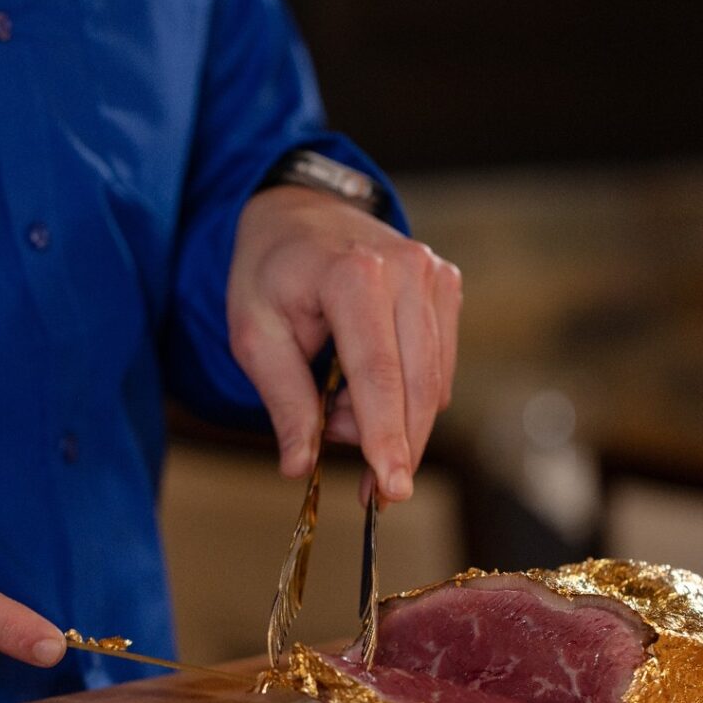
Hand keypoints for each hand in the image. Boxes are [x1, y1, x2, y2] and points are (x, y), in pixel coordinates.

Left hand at [228, 185, 461, 502]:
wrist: (299, 214)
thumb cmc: (271, 273)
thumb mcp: (254, 334)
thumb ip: (283, 400)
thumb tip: (300, 464)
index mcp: (353, 276)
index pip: (379, 375)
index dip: (387, 438)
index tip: (392, 488)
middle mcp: (407, 270)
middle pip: (417, 386)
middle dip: (394, 444)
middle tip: (366, 486)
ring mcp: (435, 275)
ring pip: (434, 384)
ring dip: (394, 418)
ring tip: (339, 406)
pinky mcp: (448, 285)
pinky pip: (439, 367)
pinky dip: (407, 393)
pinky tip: (365, 386)